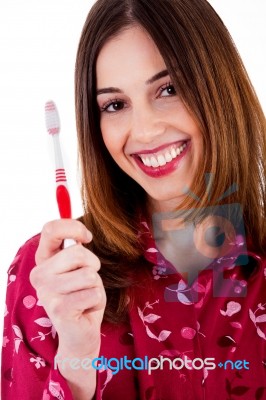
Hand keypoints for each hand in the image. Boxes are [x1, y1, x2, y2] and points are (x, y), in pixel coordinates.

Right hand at [30, 219, 105, 357]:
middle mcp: (39, 274)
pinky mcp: (59, 309)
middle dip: (93, 266)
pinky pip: (93, 293)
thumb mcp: (79, 268)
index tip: (87, 237)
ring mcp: (47, 292)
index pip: (51, 229)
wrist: (79, 333)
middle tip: (87, 282)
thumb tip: (82, 238)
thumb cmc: (82, 295)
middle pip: (78, 253)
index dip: (74, 227)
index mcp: (43, 260)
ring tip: (85, 297)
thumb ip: (76, 250)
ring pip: (89, 274)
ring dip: (95, 286)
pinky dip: (97, 300)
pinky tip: (85, 309)